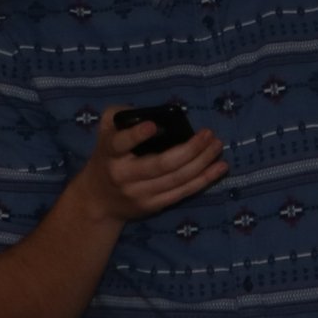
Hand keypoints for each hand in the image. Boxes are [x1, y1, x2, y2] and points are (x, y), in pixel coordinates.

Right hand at [69, 104, 227, 225]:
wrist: (98, 199)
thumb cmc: (108, 156)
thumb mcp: (105, 131)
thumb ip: (120, 115)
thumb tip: (151, 111)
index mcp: (110, 153)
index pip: (121, 144)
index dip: (136, 136)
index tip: (153, 126)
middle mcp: (124, 176)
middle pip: (161, 165)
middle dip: (189, 150)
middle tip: (208, 134)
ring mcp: (140, 194)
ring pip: (177, 179)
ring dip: (202, 163)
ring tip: (217, 147)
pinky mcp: (153, 205)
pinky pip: (182, 193)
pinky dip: (203, 180)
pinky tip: (219, 168)